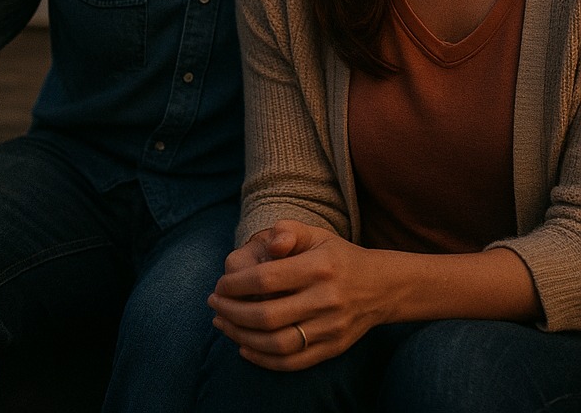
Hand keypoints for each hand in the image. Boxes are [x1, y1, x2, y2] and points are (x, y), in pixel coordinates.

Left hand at [207, 220, 384, 369]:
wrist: (381, 287)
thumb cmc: (337, 256)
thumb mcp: (316, 233)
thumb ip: (288, 231)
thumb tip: (271, 243)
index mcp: (318, 268)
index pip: (266, 280)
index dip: (236, 284)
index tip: (219, 285)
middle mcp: (325, 300)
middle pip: (268, 315)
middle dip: (232, 312)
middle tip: (213, 304)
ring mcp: (330, 329)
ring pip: (277, 344)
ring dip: (242, 337)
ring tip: (222, 324)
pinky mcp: (332, 349)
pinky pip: (293, 362)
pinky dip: (263, 359)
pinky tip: (243, 347)